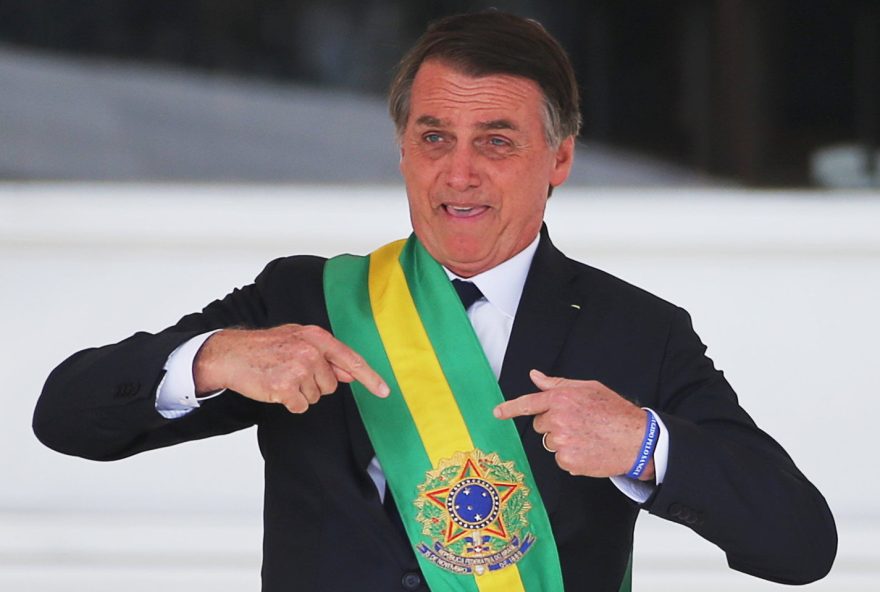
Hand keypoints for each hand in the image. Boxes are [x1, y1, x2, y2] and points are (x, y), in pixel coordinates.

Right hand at [193, 324, 388, 412]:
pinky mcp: (285, 387)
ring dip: (300, 393)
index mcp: (316, 337)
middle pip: (331, 384)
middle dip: (315, 384)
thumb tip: (349, 373)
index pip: (350, 359)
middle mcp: (311, 351)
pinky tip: (276, 388)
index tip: (385, 391)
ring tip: (282, 376)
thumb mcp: (297, 339)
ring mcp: (298, 369)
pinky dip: (290, 402)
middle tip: (292, 372)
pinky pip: (301, 405)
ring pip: (316, 396)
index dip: (370, 377)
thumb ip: (325, 355)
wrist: (231, 354)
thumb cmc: (265, 347)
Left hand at [493, 370, 653, 479]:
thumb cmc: (615, 412)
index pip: (528, 403)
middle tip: (578, 423)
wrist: (637, 440)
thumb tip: (535, 376)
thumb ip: (557, 384)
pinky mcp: (568, 460)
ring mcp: (561, 442)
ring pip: (550, 442)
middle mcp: (558, 419)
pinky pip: (560, 458)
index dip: (510, 408)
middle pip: (540, 425)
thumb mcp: (588, 388)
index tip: (497, 412)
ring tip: (587, 436)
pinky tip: (589, 449)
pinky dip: (571, 456)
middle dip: (553, 424)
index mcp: (561, 399)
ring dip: (563, 441)